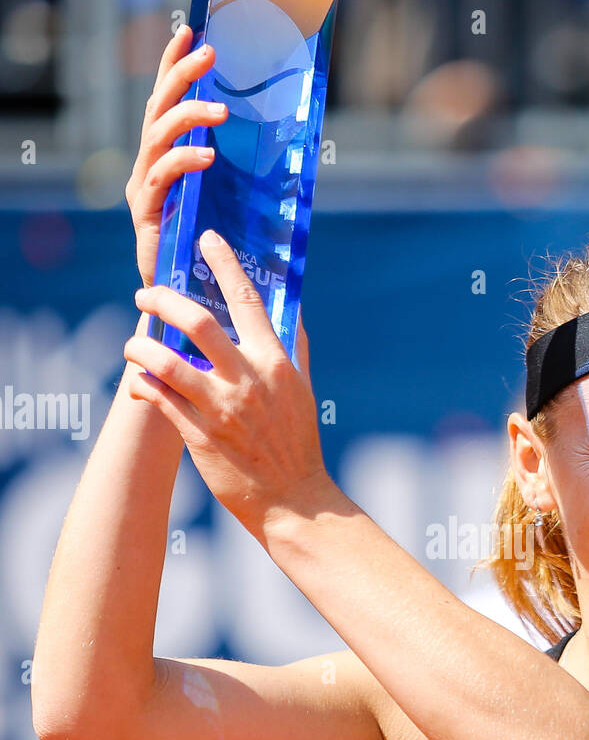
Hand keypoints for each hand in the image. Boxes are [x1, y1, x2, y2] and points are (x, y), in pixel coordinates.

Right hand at [125, 26, 228, 285]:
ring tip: (220, 110)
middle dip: (181, 75)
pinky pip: (161, 176)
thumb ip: (251, 174)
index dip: (173, 65)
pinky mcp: (145, 213)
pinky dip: (184, 161)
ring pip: (157, 136)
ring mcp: (144, 188)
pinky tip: (207, 155)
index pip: (167, 101)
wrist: (192, 300)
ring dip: (188, 115)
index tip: (189, 29)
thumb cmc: (216, 252)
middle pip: (159, 108)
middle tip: (209, 52)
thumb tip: (295, 144)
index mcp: (166, 157)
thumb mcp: (238, 203)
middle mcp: (149, 167)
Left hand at [125, 230, 328, 537]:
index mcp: (275, 362)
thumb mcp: (304, 390)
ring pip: (166, 361)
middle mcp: (247, 380)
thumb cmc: (299, 444)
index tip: (207, 239)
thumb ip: (294, 347)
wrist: (293, 499)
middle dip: (163, 300)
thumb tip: (291, 311)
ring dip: (140, 346)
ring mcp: (221, 408)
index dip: (225, 263)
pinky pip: (158, 399)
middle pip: (197, 322)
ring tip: (133, 343)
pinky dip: (142, 385)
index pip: (248, 300)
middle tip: (145, 295)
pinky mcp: (199, 435)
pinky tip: (138, 381)